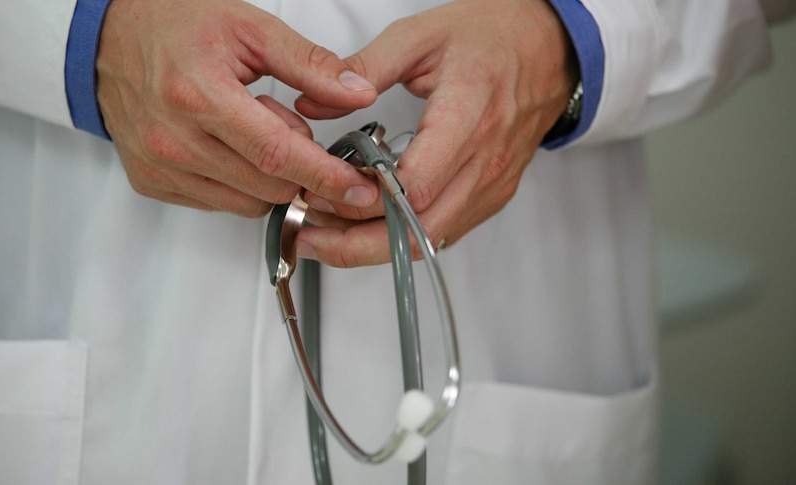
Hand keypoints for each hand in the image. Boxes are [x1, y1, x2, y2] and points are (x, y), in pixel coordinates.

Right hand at [96, 0, 380, 215]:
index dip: (325, 176)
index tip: (359, 189)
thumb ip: (310, 64)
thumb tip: (358, 94)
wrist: (109, 37)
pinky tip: (229, 145)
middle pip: (268, 185)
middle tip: (291, 126)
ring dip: (269, 177)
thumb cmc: (176, 24)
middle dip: (301, 169)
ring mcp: (158, 166)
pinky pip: (218, 203)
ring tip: (252, 128)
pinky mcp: (150, 182)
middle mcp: (173, 140)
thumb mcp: (250, 28)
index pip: (277, 154)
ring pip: (247, 202)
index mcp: (199, 95)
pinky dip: (240, 183)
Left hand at [295, 0, 577, 265]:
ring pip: (428, 242)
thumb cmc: (492, 37)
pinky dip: (402, 237)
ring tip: (327, 233)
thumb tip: (312, 101)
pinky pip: (443, 233)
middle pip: (417, 231)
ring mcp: (491, 185)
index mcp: (467, 116)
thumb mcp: (420, 36)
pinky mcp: (492, 196)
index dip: (364, 201)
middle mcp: (484, 161)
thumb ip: (363, 67)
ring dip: (374, 246)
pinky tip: (367, 225)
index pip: (415, 186)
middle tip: (309, 236)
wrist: (550, 48)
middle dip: (356, 245)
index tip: (322, 192)